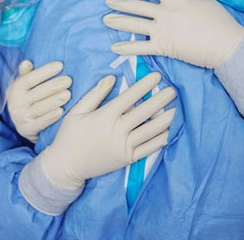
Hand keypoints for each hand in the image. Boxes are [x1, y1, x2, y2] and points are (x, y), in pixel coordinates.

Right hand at [7, 60, 71, 142]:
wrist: (24, 125)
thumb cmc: (29, 99)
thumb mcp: (25, 86)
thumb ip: (26, 74)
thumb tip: (27, 62)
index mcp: (16, 89)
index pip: (30, 78)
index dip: (45, 71)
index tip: (60, 65)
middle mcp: (16, 103)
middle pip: (37, 93)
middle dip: (53, 86)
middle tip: (68, 80)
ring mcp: (20, 117)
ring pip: (39, 108)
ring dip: (54, 101)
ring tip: (68, 94)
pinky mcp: (27, 129)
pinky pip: (40, 123)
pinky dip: (50, 117)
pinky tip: (61, 111)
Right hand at [38, 72, 175, 190]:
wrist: (66, 166)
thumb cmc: (69, 136)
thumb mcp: (77, 111)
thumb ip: (95, 94)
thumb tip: (111, 78)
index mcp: (105, 116)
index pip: (130, 97)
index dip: (144, 85)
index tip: (156, 76)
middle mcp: (118, 130)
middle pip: (144, 111)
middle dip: (161, 99)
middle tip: (174, 90)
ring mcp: (124, 146)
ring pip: (150, 130)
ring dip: (165, 119)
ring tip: (176, 109)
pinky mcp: (127, 159)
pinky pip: (148, 148)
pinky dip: (160, 140)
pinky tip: (168, 131)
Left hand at [103, 0, 243, 68]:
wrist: (227, 45)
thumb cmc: (219, 21)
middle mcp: (165, 12)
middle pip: (137, 6)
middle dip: (120, 3)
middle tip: (107, 1)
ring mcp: (162, 30)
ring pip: (134, 24)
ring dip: (118, 21)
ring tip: (105, 19)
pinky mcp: (164, 47)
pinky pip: (141, 47)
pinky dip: (127, 47)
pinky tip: (115, 47)